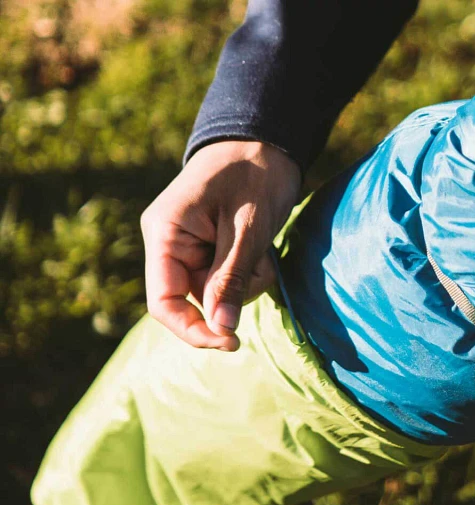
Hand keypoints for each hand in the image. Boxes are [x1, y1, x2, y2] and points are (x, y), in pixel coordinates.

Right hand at [140, 140, 300, 349]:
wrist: (265, 144)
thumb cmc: (253, 174)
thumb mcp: (246, 228)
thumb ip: (230, 278)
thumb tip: (222, 330)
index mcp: (165, 234)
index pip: (164, 302)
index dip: (193, 330)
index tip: (231, 343)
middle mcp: (170, 245)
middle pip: (194, 301)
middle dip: (232, 297)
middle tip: (260, 268)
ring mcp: (191, 249)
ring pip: (216, 296)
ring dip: (245, 284)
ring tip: (261, 250)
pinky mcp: (211, 251)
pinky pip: (228, 282)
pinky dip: (249, 275)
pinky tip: (260, 250)